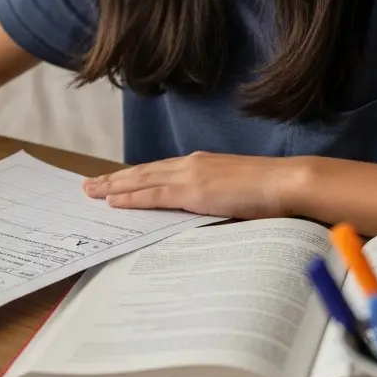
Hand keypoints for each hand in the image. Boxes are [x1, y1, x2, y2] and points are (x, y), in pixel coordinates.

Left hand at [82, 151, 305, 218]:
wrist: (288, 182)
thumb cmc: (271, 192)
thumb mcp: (237, 193)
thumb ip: (217, 198)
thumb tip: (207, 212)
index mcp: (201, 164)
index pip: (159, 171)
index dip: (134, 176)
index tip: (115, 181)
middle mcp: (191, 164)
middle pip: (143, 173)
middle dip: (115, 179)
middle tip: (89, 185)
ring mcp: (190, 175)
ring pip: (142, 181)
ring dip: (114, 186)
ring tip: (92, 191)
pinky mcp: (193, 190)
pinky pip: (154, 195)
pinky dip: (131, 198)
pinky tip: (113, 201)